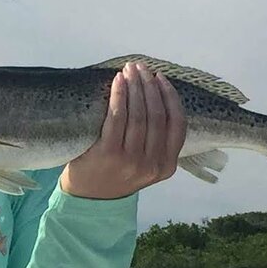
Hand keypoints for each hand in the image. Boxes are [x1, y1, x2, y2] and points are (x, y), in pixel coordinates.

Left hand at [59, 60, 186, 199]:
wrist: (89, 199)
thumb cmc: (117, 174)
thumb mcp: (147, 166)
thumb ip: (158, 143)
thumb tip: (159, 96)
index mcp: (167, 166)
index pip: (177, 124)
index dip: (171, 97)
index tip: (161, 79)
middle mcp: (152, 164)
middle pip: (157, 115)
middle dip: (150, 86)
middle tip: (142, 68)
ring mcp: (130, 160)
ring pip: (139, 114)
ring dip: (135, 86)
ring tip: (130, 70)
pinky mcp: (108, 154)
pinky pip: (117, 117)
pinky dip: (119, 95)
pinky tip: (118, 81)